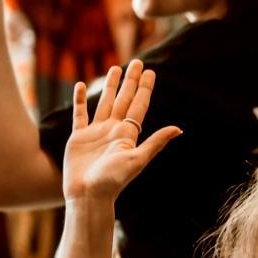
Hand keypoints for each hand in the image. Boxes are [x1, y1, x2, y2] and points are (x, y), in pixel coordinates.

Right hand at [62, 60, 180, 202]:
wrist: (89, 195)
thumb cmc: (114, 180)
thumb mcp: (137, 159)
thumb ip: (155, 142)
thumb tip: (178, 128)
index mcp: (128, 134)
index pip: (139, 105)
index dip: (145, 89)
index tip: (150, 72)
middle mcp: (113, 130)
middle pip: (124, 99)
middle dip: (131, 81)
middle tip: (137, 62)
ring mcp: (96, 133)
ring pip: (104, 102)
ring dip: (110, 86)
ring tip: (115, 68)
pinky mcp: (78, 137)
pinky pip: (79, 114)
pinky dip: (80, 100)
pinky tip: (80, 85)